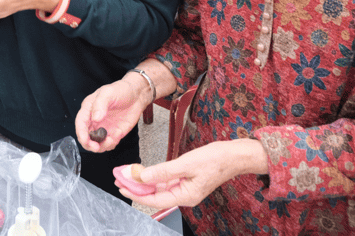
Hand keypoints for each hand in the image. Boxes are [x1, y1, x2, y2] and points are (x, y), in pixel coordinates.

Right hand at [76, 74, 151, 151]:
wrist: (137, 95)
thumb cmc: (121, 90)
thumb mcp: (109, 92)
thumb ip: (100, 104)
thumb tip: (95, 118)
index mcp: (89, 108)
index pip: (80, 123)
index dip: (81, 133)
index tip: (86, 140)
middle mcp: (94, 120)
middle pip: (85, 136)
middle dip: (89, 144)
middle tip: (97, 147)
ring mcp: (103, 127)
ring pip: (96, 143)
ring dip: (101, 146)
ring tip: (111, 139)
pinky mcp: (113, 133)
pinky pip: (108, 144)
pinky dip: (110, 144)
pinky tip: (116, 136)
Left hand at [119, 140, 267, 209]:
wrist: (235, 154)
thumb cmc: (216, 159)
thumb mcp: (186, 163)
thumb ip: (163, 171)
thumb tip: (143, 176)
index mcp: (186, 196)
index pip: (154, 199)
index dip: (136, 193)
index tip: (121, 186)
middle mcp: (185, 195)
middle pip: (154, 194)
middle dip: (136, 187)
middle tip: (119, 178)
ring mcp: (185, 188)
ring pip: (159, 187)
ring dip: (143, 181)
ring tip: (127, 174)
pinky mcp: (186, 180)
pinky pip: (166, 181)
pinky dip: (154, 176)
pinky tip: (144, 171)